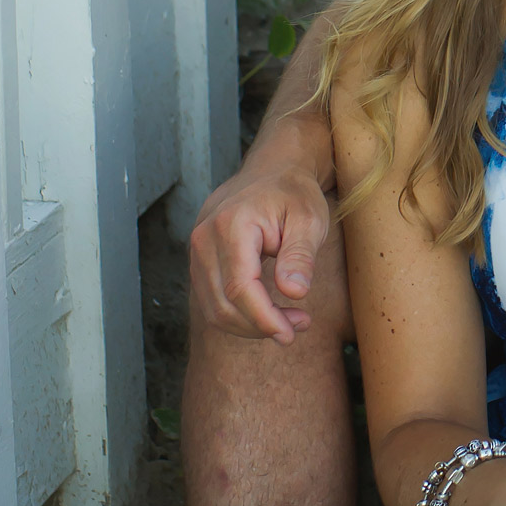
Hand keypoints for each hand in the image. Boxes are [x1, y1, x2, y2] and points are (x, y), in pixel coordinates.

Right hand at [189, 132, 332, 348]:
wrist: (272, 171)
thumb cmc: (293, 193)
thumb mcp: (309, 220)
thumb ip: (300, 256)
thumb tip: (294, 292)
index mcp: (231, 225)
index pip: (240, 288)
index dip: (264, 319)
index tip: (291, 333)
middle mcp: (204, 238)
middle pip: (223, 305)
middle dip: (260, 326)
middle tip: (298, 326)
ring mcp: (197, 250)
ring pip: (215, 309)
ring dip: (250, 326)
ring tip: (288, 321)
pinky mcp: (199, 261)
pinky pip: (213, 301)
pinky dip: (240, 316)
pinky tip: (268, 312)